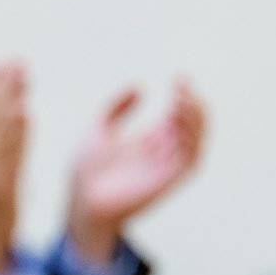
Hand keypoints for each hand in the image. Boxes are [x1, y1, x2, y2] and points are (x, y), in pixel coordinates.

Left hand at [67, 78, 206, 262]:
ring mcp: (165, 168)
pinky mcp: (166, 182)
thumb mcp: (98, 127)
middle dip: (192, 104)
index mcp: (149, 140)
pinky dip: (192, 141)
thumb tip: (140, 87)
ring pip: (196, 141)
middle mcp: (161, 153)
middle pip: (192, 125)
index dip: (183, 95)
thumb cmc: (85, 169)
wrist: (79, 198)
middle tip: (181, 87)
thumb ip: (116, 106)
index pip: (178, 115)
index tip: (178, 77)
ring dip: (196, 119)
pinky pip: (190, 160)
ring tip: (183, 100)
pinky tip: (180, 122)